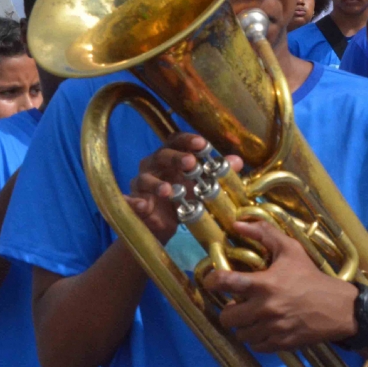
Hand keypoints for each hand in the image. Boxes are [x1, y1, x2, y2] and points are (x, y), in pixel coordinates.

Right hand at [127, 133, 241, 244]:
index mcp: (171, 158)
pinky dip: (134, 201)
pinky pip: (130, 200)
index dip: (187, 140)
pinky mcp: (133, 202)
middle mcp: (154, 167)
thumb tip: (237, 161)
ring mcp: (141, 184)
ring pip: (144, 179)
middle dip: (176, 159)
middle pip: (161, 156)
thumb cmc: (181, 199)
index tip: (202, 143)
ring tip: (168, 191)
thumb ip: (217, 174)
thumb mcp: (201, 187)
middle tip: (191, 163)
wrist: (162, 226)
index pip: (175, 142)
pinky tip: (143, 205)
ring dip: (156, 184)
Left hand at [204, 220, 358, 351]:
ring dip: (242, 326)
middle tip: (236, 305)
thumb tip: (237, 224)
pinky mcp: (283, 343)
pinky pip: (256, 346)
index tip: (211, 282)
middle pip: (227, 317)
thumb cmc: (312, 277)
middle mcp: (266, 308)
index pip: (225, 282)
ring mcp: (274, 328)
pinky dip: (255, 340)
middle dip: (228, 311)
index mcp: (264, 284)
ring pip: (240, 334)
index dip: (211, 281)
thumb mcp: (291, 250)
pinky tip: (262, 329)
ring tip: (250, 318)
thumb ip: (264, 234)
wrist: (342, 308)